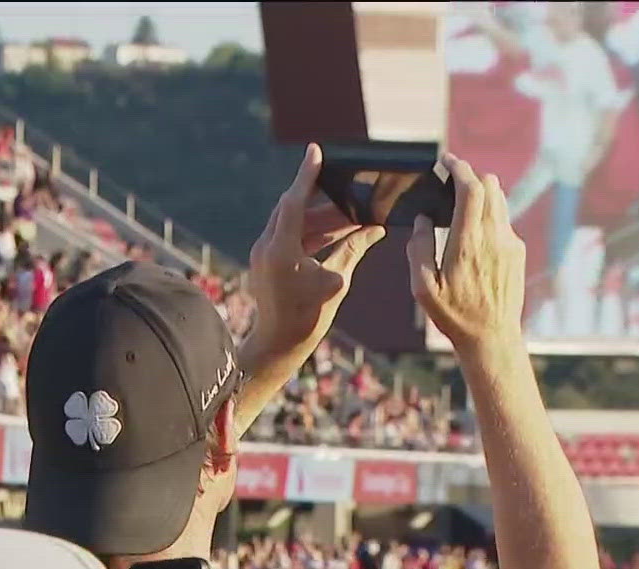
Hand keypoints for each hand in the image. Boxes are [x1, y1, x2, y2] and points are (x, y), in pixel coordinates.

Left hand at [246, 143, 385, 360]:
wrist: (278, 346)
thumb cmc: (307, 319)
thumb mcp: (336, 282)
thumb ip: (353, 249)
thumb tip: (375, 229)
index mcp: (280, 250)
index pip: (293, 201)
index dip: (307, 175)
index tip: (316, 151)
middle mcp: (266, 247)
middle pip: (294, 209)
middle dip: (325, 200)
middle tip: (352, 192)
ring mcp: (263, 254)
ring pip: (294, 223)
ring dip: (322, 219)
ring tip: (353, 217)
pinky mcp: (266, 262)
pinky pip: (290, 237)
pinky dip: (313, 234)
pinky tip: (337, 233)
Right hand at [410, 153, 526, 358]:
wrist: (491, 337)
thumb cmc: (453, 314)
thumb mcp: (422, 288)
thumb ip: (418, 248)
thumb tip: (422, 219)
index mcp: (468, 243)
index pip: (470, 189)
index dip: (458, 168)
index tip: (446, 159)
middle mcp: (494, 237)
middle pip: (490, 185)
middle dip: (470, 175)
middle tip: (451, 178)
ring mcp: (510, 243)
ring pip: (500, 199)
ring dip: (482, 191)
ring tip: (462, 199)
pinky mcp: (518, 251)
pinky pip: (504, 219)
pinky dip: (489, 212)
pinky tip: (474, 228)